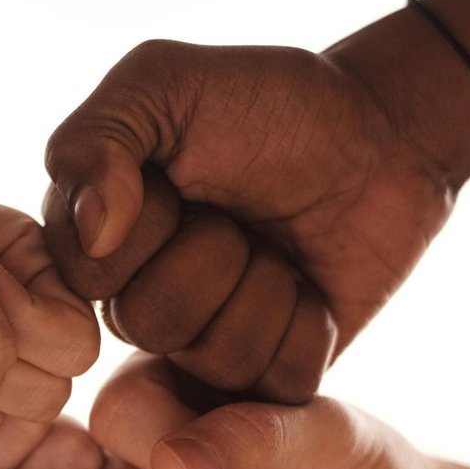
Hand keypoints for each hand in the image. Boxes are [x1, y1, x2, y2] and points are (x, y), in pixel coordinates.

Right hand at [44, 37, 459, 396]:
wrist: (381, 137)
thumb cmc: (268, 105)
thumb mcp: (166, 81)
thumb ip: (98, 137)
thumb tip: (92, 232)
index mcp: (96, 240)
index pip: (88, 274)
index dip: (146, 225)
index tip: (178, 176)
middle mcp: (139, 301)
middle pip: (148, 324)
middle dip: (214, 252)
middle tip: (240, 212)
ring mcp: (206, 346)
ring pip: (215, 359)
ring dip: (266, 286)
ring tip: (277, 246)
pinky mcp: (271, 377)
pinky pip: (277, 387)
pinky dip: (309, 328)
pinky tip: (312, 288)